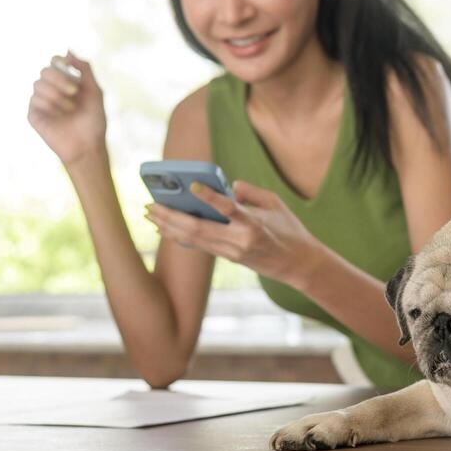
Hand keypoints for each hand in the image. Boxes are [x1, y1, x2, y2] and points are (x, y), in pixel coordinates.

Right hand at [27, 51, 106, 166]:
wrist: (87, 145)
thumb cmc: (93, 119)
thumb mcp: (94, 90)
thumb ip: (84, 69)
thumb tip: (68, 49)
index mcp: (65, 82)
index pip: (54, 62)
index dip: (58, 60)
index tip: (66, 64)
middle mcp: (51, 89)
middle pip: (45, 70)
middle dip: (60, 78)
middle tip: (74, 91)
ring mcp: (40, 101)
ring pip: (38, 84)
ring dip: (57, 95)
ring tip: (70, 109)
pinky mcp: (33, 114)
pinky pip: (35, 99)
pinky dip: (50, 106)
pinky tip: (59, 117)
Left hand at [144, 180, 320, 287]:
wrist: (299, 264)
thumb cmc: (290, 230)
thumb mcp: (276, 203)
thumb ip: (251, 192)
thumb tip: (229, 186)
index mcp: (254, 224)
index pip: (228, 209)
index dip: (209, 198)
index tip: (192, 186)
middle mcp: (240, 240)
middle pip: (198, 229)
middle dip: (170, 216)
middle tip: (150, 204)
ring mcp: (232, 252)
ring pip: (193, 240)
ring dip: (169, 227)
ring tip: (151, 215)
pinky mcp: (229, 258)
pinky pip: (200, 245)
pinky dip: (181, 236)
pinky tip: (167, 228)